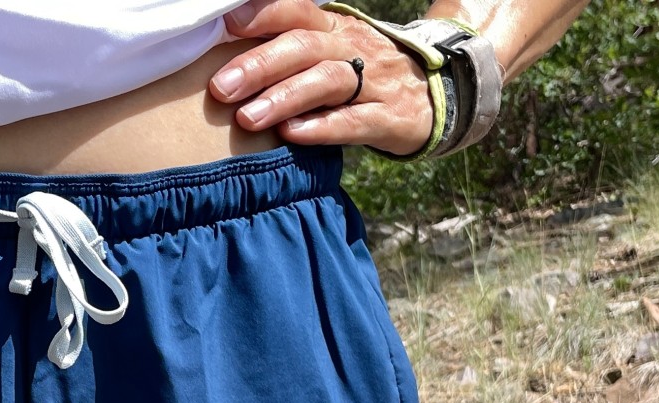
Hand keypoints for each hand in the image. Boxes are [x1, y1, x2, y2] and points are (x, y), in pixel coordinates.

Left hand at [209, 0, 433, 155]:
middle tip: (221, 88)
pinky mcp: (390, 118)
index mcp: (333, 28)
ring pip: (327, 81)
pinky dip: (320, 128)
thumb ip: (288, 48)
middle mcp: (352, 47)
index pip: (295, 12)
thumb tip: (224, 50)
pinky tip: (292, 134)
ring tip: (247, 118)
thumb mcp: (332, 50)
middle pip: (304, 47)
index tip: (225, 24)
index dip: (262, 15)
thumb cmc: (363, 74)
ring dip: (284, 98)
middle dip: (259, 65)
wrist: (437, 96)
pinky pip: (354, 121)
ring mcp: (375, 82)